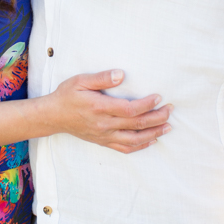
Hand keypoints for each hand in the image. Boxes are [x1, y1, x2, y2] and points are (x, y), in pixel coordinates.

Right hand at [44, 69, 171, 153]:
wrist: (54, 116)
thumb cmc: (67, 95)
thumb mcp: (80, 81)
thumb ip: (102, 78)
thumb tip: (121, 74)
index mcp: (100, 108)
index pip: (130, 110)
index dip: (147, 105)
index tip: (159, 97)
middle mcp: (104, 125)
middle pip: (136, 125)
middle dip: (157, 118)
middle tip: (170, 109)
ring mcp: (104, 136)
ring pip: (134, 140)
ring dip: (153, 134)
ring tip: (167, 126)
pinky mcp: (103, 141)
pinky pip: (125, 148)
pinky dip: (140, 146)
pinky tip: (151, 140)